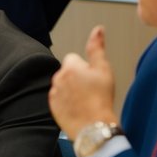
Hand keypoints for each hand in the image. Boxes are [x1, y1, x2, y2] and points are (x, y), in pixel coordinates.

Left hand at [49, 25, 117, 139]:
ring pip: (63, 85)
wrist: (94, 126)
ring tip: (85, 101)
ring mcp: (54, 93)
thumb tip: (97, 29)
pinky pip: (59, 99)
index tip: (93, 78)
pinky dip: (67, 102)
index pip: (74, 58)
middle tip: (91, 91)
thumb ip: (97, 47)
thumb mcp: (103, 69)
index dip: (86, 67)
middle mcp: (58, 78)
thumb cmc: (100, 99)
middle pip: (68, 72)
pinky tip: (78, 108)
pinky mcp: (52, 107)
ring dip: (72, 90)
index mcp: (69, 66)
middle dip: (77, 78)